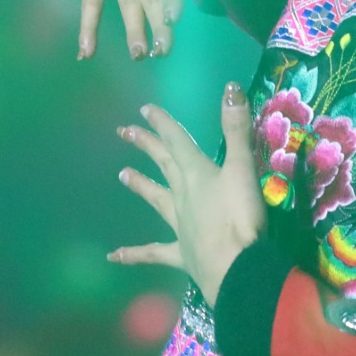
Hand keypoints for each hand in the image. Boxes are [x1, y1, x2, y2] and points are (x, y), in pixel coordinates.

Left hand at [111, 86, 265, 305]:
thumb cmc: (240, 216)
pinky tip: (113, 256)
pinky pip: (153, 252)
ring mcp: (179, 225)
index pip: (177, 140)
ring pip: (156, 200)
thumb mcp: (242, 169)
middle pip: (163, 164)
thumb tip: (230, 87)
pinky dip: (133, 254)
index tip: (144, 109)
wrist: (236, 268)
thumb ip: (236, 129)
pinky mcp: (181, 253)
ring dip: (140, 185)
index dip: (163, 123)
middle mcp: (183, 195)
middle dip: (147, 145)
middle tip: (124, 131)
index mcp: (197, 172)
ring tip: (122, 175)